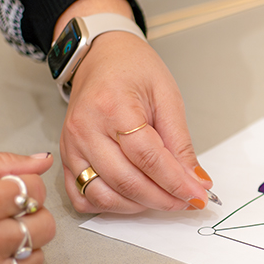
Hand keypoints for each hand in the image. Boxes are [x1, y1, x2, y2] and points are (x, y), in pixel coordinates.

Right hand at [60, 31, 212, 213]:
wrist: (101, 56)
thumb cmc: (133, 69)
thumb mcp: (167, 97)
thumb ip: (180, 143)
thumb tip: (196, 180)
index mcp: (112, 106)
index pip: (147, 157)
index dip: (175, 182)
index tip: (198, 196)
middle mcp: (85, 129)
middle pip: (126, 181)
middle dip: (163, 198)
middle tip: (188, 201)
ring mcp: (71, 146)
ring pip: (104, 195)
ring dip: (139, 206)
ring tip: (165, 198)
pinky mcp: (65, 158)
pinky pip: (82, 196)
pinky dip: (109, 206)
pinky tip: (133, 198)